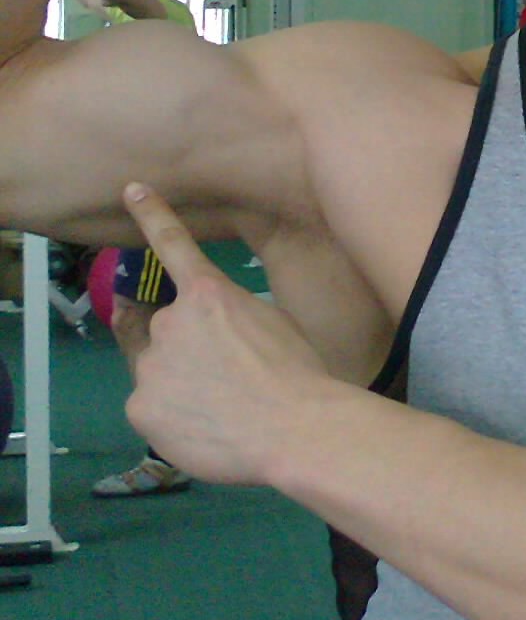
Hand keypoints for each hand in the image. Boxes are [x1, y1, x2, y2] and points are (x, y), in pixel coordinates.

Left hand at [122, 182, 327, 484]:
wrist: (295, 427)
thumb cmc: (300, 373)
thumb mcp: (273, 323)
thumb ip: (232, 317)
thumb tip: (216, 337)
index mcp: (207, 293)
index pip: (172, 243)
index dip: (150, 214)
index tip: (132, 190)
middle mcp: (169, 320)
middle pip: (164, 329)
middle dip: (183, 346)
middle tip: (220, 377)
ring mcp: (150, 365)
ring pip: (156, 370)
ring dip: (178, 381)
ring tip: (220, 410)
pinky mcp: (141, 407)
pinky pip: (151, 407)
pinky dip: (172, 416)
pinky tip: (205, 429)